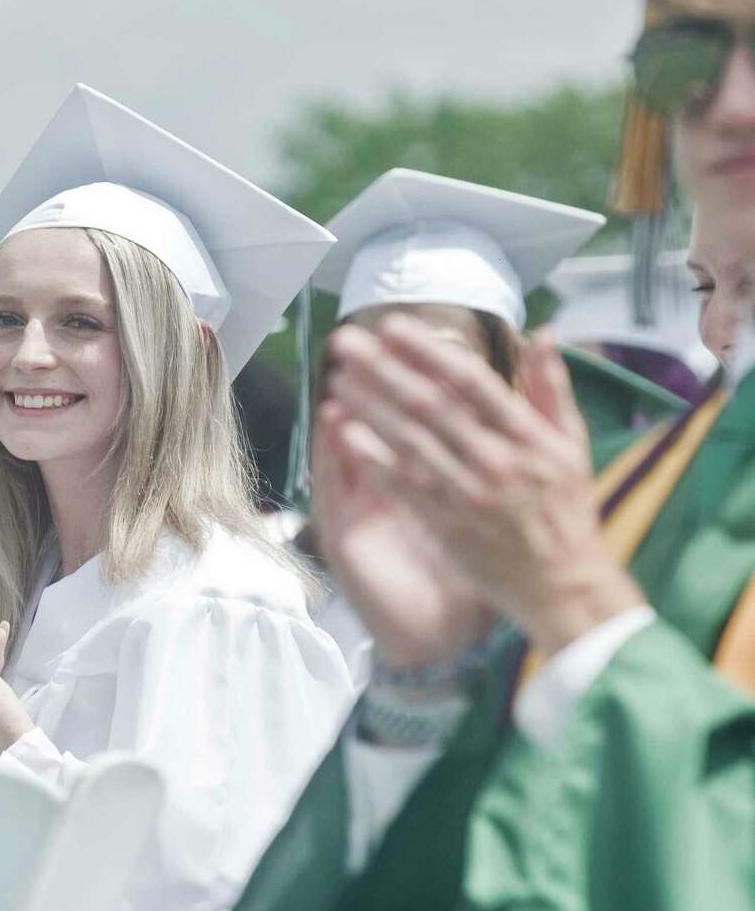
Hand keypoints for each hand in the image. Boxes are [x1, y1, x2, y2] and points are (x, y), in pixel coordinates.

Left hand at [324, 316, 645, 656]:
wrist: (563, 583)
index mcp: (527, 435)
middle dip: (382, 369)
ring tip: (338, 380)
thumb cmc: (566, 509)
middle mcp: (496, 459)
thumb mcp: (571, 442)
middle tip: (346, 343)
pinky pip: (402, 485)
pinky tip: (344, 433)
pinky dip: (372, 457)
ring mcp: (469, 493)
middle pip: (429, 405)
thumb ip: (551, 386)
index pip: (470, 381)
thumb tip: (541, 332)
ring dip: (369, 407)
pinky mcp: (447, 524)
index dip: (427, 351)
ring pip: (409, 441)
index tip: (391, 327)